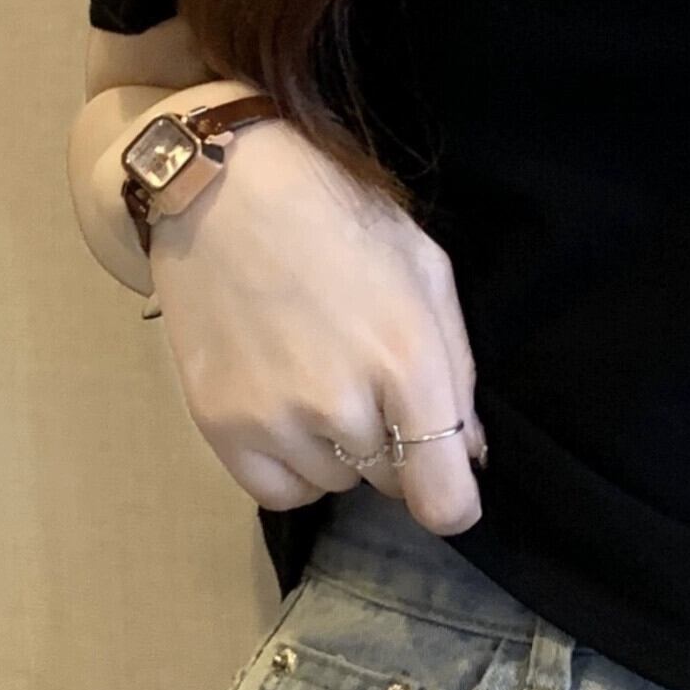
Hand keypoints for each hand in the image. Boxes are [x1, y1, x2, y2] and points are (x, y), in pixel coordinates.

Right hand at [147, 115, 486, 533]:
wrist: (224, 190)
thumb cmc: (339, 221)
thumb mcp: (425, 273)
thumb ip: (457, 371)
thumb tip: (469, 453)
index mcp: (407, 360)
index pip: (442, 497)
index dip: (453, 500)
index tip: (446, 483)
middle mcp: (341, 403)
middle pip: (391, 484)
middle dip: (394, 447)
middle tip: (368, 382)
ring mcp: (275, 420)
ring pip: (335, 483)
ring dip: (339, 451)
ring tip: (317, 377)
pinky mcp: (220, 426)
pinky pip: (278, 492)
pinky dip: (291, 467)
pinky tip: (287, 414)